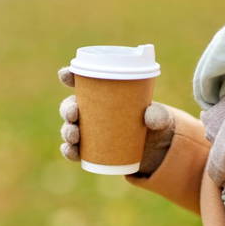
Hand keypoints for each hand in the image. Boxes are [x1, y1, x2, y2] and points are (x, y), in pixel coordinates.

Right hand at [58, 67, 174, 175]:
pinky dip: (69, 151)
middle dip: (67, 108)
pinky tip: (70, 150)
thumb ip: (158, 115)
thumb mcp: (159, 117)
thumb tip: (150, 119)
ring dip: (67, 131)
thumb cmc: (153, 122)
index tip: (65, 74)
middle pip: (71, 106)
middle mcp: (91, 112)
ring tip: (74, 135)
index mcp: (103, 95)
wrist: (155, 148)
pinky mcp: (91, 150)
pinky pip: (74, 150)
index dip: (69, 76)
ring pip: (70, 129)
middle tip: (74, 113)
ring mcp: (89, 132)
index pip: (81, 82)